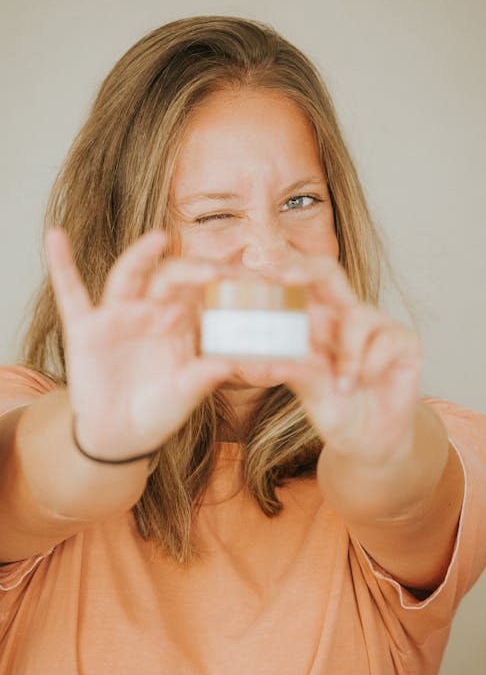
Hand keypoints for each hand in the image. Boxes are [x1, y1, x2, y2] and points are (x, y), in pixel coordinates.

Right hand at [45, 227, 234, 458]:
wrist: (120, 436)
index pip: (200, 292)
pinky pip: (70, 293)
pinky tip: (55, 237)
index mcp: (179, 323)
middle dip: (191, 271)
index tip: (242, 278)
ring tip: (159, 239)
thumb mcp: (183, 395)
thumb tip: (228, 364)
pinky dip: (61, 265)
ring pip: (129, 276)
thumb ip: (202, 378)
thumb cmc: (158, 410)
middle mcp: (150, 311)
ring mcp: (117, 316)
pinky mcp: (85, 328)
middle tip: (213, 271)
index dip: (218, 283)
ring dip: (141, 256)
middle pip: (170, 278)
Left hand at [256, 256, 422, 466]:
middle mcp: (342, 315)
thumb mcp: (309, 391)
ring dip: (347, 355)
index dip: (276, 268)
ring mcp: (374, 324)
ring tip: (343, 387)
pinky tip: (367, 383)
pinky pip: (384, 340)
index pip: (295, 283)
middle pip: (326, 272)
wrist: (370, 441)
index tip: (251, 262)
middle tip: (282, 275)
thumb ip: (292, 371)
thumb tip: (262, 361)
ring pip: (356, 315)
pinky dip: (370, 366)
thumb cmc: (335, 409)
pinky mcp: (402, 340)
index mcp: (314, 321)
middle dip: (303, 267)